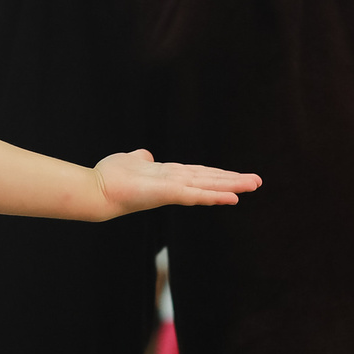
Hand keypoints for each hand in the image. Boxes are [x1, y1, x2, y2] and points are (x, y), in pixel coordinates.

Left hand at [88, 149, 262, 217]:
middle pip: (209, 180)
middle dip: (233, 181)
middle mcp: (175, 183)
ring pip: (208, 186)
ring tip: (253, 185)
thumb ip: (141, 159)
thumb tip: (145, 155)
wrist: (96, 190)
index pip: (199, 174)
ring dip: (231, 185)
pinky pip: (196, 195)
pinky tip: (233, 197)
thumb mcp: (131, 161)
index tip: (237, 177)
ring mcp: (173, 189)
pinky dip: (214, 196)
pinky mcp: (169, 194)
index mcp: (168, 176)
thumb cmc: (110, 177)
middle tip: (257, 182)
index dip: (218, 175)